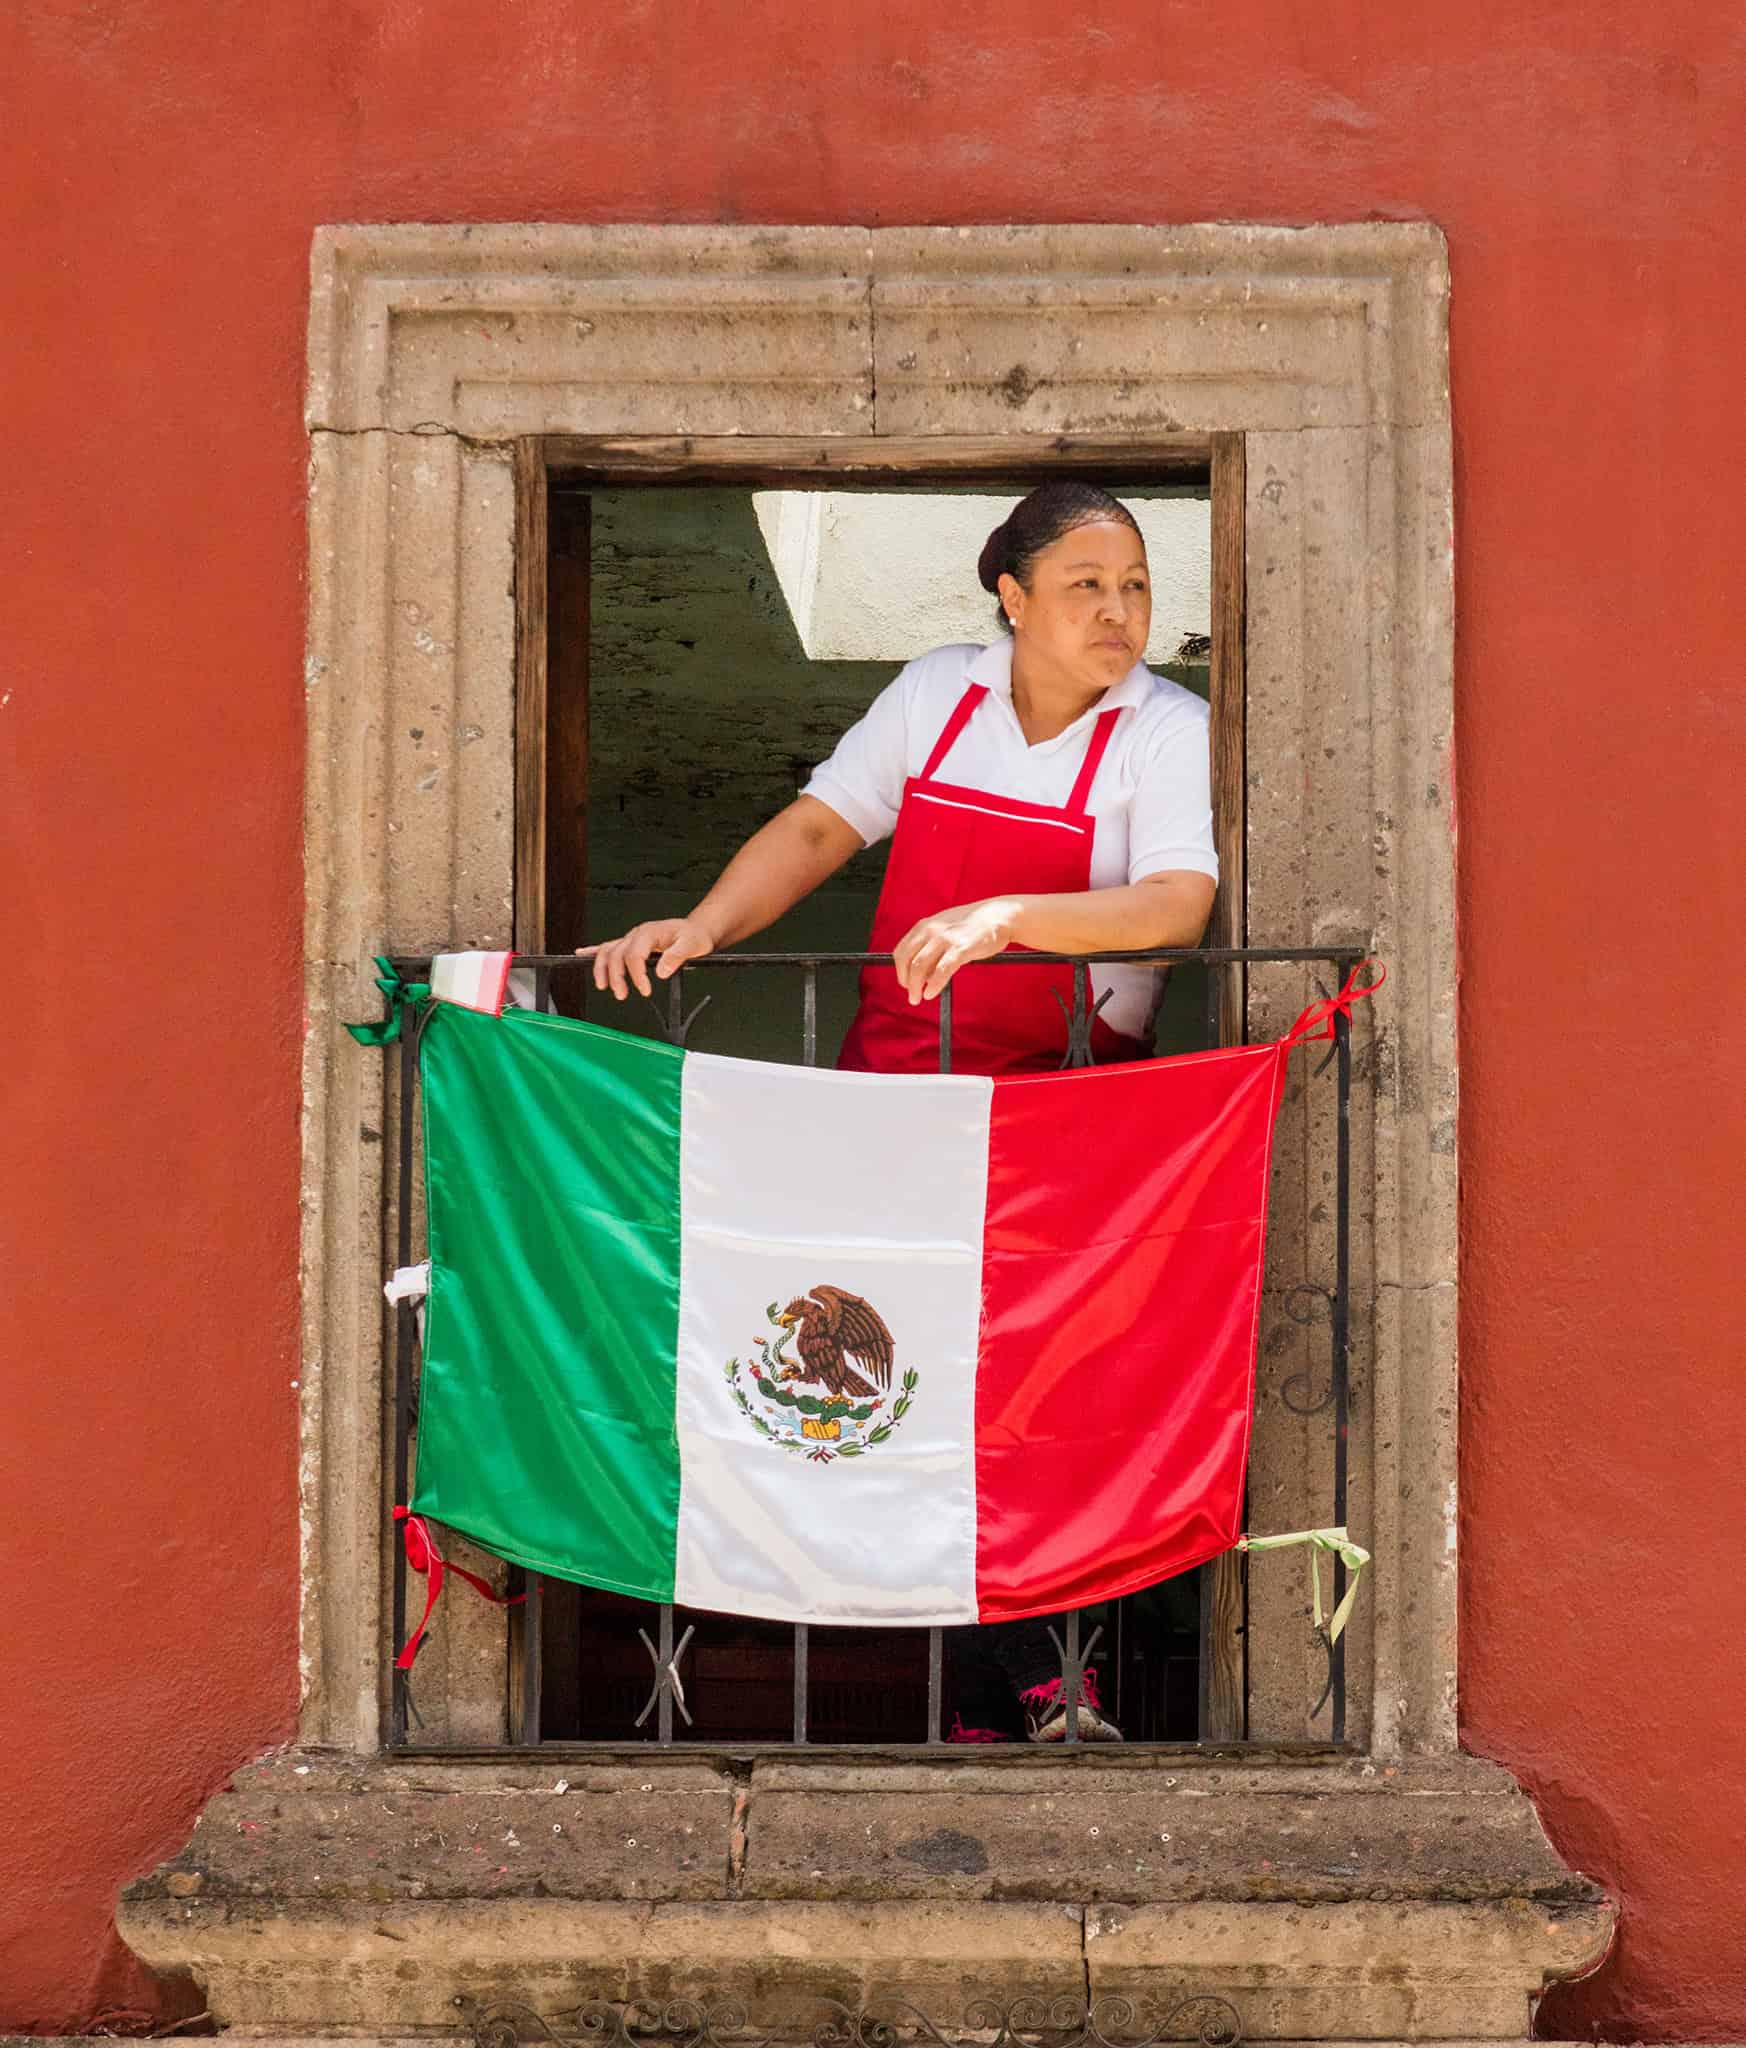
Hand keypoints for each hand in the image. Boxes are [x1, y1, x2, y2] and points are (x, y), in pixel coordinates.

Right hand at [576, 917, 716, 999]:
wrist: (695, 930)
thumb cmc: (694, 936)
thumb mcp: (693, 945)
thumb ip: (677, 957)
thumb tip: (661, 971)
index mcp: (650, 932)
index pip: (634, 954)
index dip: (637, 975)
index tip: (645, 991)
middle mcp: (636, 934)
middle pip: (616, 954)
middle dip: (616, 976)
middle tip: (622, 995)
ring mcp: (631, 938)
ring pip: (607, 951)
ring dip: (602, 969)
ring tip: (603, 986)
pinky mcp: (630, 943)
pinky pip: (607, 946)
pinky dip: (593, 951)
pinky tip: (581, 954)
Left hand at [892, 898, 1022, 1003]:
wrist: (1000, 915)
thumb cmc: (974, 924)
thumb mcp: (946, 929)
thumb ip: (932, 947)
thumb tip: (922, 974)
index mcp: (925, 926)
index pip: (901, 951)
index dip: (900, 970)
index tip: (905, 982)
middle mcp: (931, 930)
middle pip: (907, 960)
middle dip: (906, 981)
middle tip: (911, 994)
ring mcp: (945, 939)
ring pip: (919, 967)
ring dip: (915, 987)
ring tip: (919, 998)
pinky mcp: (961, 948)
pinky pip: (941, 971)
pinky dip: (934, 985)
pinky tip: (931, 993)